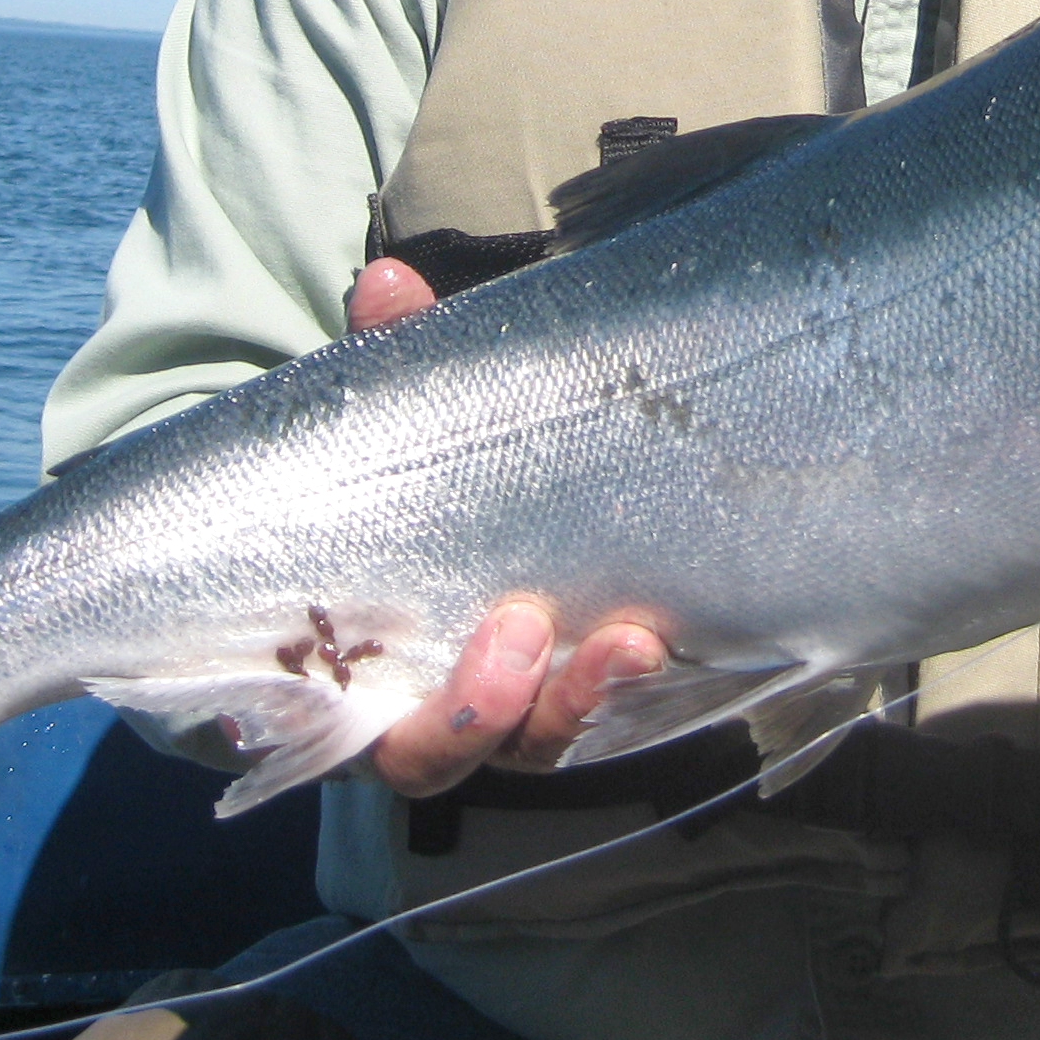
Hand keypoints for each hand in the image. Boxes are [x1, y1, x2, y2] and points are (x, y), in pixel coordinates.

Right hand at [338, 258, 671, 795]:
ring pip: (541, 743)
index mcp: (366, 668)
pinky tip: (673, 639)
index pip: (368, 726)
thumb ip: (395, 368)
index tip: (408, 670)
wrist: (494, 518)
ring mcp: (518, 714)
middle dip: (486, 708)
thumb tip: (387, 283)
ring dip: (583, 699)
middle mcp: (435, 711)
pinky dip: (636, 687)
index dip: (395, 715)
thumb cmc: (418, 495)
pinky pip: (616, 718)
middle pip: (447, 756)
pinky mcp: (596, 697)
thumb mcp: (404, 436)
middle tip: (527, 626)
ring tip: (632, 640)